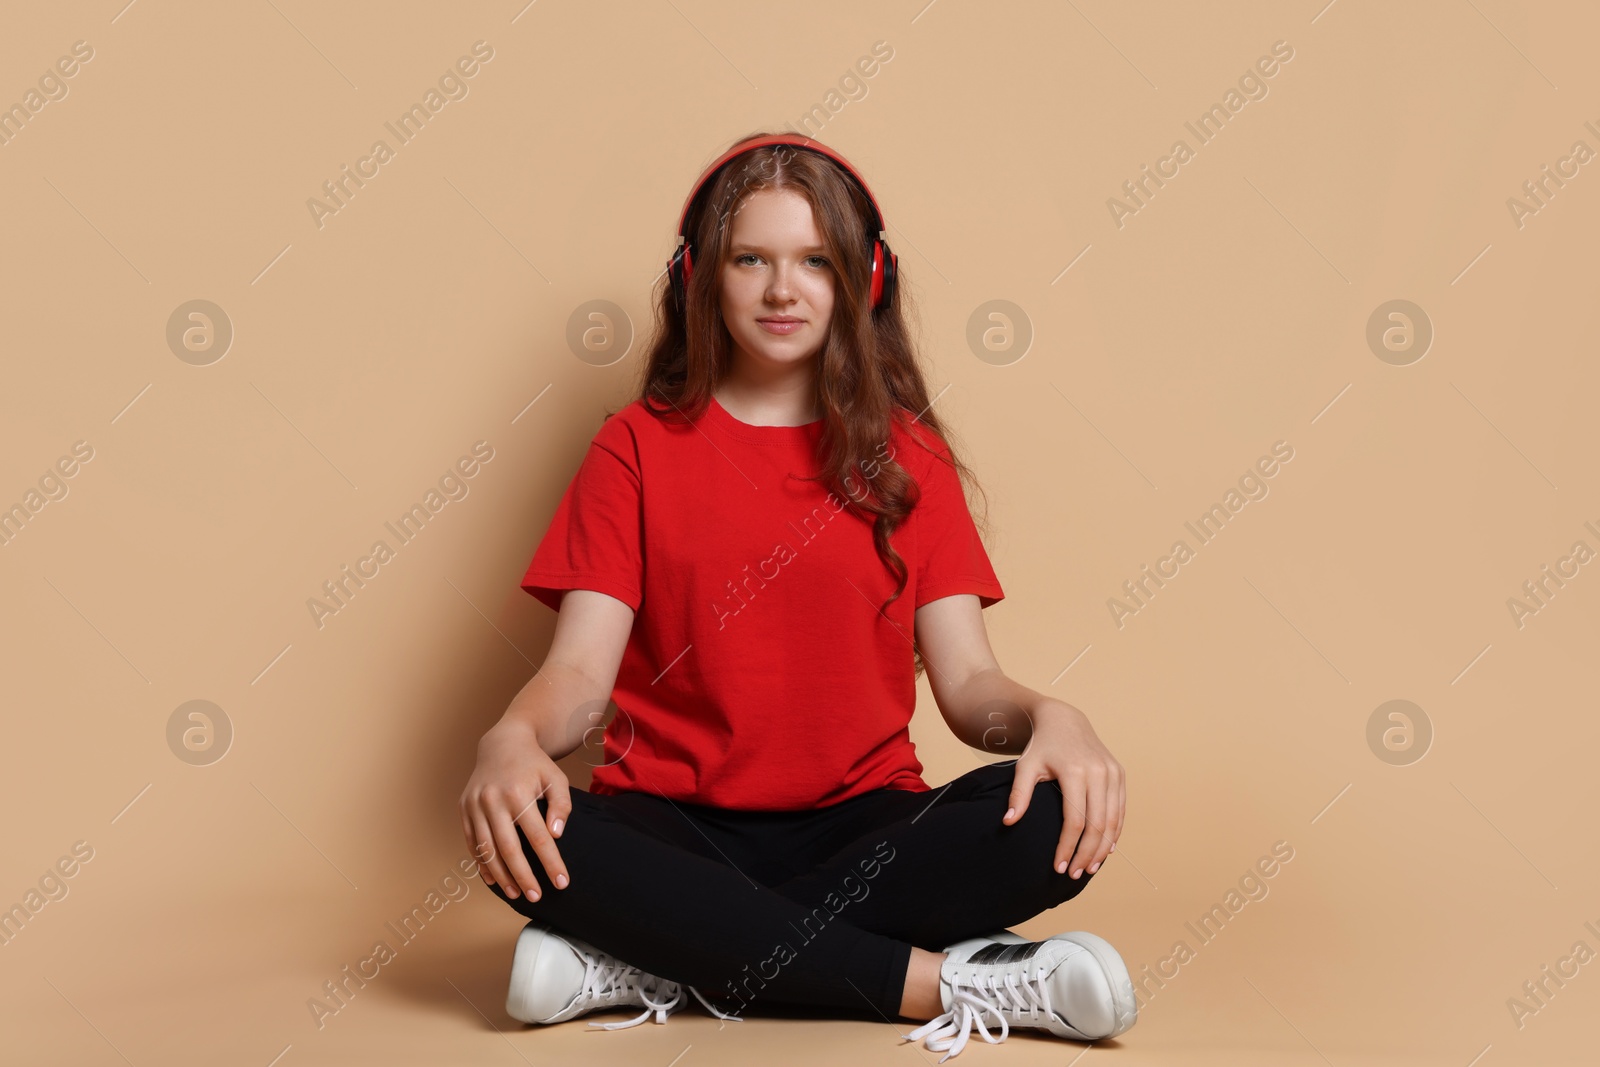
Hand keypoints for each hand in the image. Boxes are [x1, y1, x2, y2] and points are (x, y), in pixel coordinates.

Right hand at [458, 719, 572, 899]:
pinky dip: (482, 864)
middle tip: (536, 897)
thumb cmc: (534, 765)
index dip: (550, 863)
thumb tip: (556, 836)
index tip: (562, 882)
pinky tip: (494, 880)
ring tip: (516, 894)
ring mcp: (474, 806)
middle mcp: (492, 801)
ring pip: (487, 850)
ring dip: (501, 876)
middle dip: (524, 877)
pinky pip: (471, 843)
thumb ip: (561, 806)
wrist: (502, 744)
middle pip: (509, 849)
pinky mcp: (464, 810)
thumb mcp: (556, 778)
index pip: (538, 837)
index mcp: (518, 793)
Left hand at [1001, 702, 1124, 878]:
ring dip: (1103, 848)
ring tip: (1089, 869)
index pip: (1074, 821)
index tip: (1058, 867)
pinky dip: (1114, 832)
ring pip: (1113, 821)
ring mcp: (1113, 773)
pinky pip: (1120, 810)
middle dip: (1087, 854)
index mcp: (1074, 772)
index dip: (1067, 848)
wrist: (1063, 720)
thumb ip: (1019, 794)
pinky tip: (1105, 850)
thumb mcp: (1025, 766)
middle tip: (1075, 875)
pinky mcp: (1120, 774)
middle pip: (1097, 825)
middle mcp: (1098, 772)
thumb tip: (1008, 822)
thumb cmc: (1040, 746)